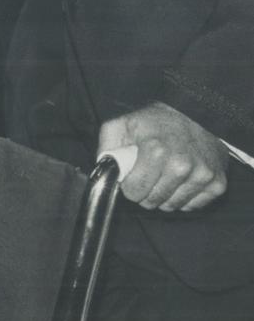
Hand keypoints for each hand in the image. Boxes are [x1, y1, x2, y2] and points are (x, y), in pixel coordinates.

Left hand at [98, 101, 228, 210]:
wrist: (195, 114)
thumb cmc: (155, 122)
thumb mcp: (123, 125)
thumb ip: (107, 147)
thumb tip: (104, 171)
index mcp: (156, 150)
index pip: (134, 191)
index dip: (129, 187)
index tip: (131, 178)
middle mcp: (182, 165)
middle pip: (153, 201)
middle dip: (145, 193)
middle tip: (148, 176)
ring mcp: (202, 175)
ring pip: (172, 206)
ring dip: (164, 196)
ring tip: (164, 176)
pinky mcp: (217, 183)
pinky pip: (193, 206)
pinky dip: (184, 198)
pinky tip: (181, 180)